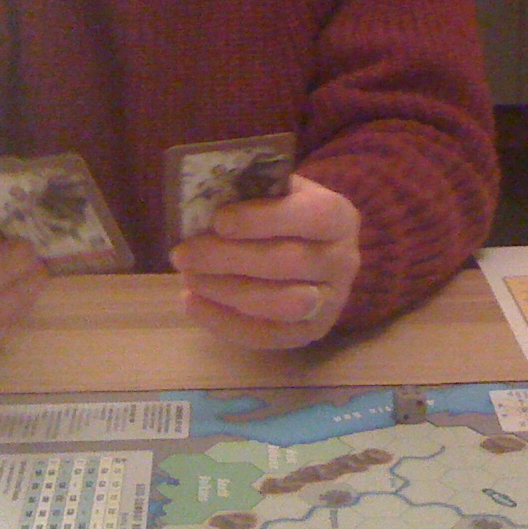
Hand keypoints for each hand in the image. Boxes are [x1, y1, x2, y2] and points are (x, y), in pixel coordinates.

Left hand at [169, 175, 360, 349]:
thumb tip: (203, 203)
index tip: (218, 220)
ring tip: (190, 278)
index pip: (312, 216)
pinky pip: (268, 335)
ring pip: (282, 304)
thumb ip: (252, 193)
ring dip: (228, 292)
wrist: (315, 251)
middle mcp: (344, 261)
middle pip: (290, 262)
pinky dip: (225, 322)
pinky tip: (192, 303)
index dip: (264, 219)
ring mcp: (332, 301)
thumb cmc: (286, 215)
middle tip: (184, 254)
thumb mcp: (279, 193)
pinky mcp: (312, 332)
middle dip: (230, 259)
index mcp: (339, 217)